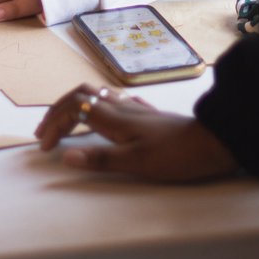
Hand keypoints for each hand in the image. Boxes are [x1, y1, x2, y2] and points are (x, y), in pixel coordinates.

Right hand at [35, 83, 239, 181]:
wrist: (213, 143)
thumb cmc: (175, 155)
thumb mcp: (136, 163)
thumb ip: (101, 159)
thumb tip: (66, 156)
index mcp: (115, 118)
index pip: (74, 108)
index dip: (54, 123)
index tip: (45, 146)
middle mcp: (122, 108)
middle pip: (82, 95)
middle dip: (59, 110)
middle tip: (46, 132)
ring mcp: (137, 109)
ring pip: (99, 96)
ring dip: (77, 106)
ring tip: (68, 123)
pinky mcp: (149, 115)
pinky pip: (117, 102)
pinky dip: (100, 106)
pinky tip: (105, 115)